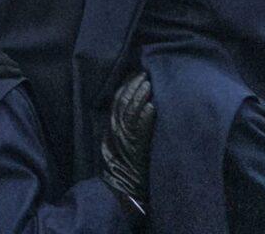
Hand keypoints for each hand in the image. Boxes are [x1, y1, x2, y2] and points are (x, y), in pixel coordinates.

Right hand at [98, 71, 154, 213]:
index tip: (135, 74)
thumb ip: (123, 128)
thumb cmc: (122, 170)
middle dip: (133, 86)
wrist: (120, 192)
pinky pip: (140, 130)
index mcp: (111, 127)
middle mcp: (116, 130)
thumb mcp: (116, 144)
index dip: (125, 86)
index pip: (117, 101)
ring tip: (149, 83)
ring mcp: (125, 139)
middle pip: (123, 102)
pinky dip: (145, 117)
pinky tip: (153, 107)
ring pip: (130, 112)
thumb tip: (138, 109)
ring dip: (140, 97)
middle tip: (145, 73)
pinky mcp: (135, 149)